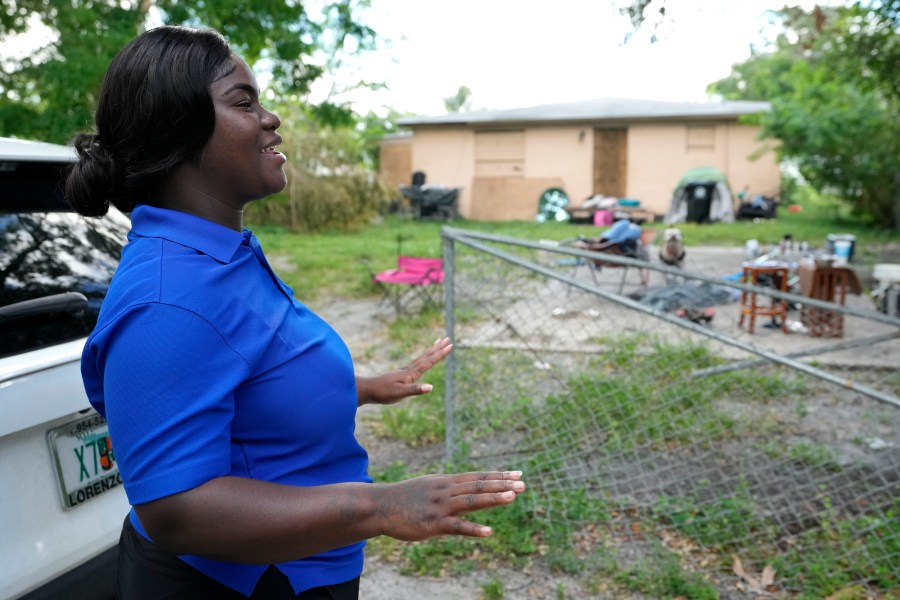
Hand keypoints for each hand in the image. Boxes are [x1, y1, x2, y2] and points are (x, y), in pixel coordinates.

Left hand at [357, 337, 451, 405]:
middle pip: (426, 356)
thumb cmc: (383, 392)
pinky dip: (423, 358)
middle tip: (448, 339)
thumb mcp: (400, 393)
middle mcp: (409, 369)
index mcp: (410, 373)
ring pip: (421, 358)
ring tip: (438, 342)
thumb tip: (431, 387)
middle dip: (438, 348)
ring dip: (431, 350)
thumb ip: (415, 390)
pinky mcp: (401, 374)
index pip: (428, 361)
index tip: (450, 345)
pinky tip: (422, 361)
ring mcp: (404, 371)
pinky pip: (416, 363)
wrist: (367, 390)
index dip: (440, 354)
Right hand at [375, 471, 525, 540]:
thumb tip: (463, 489)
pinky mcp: (433, 523)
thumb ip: (447, 488)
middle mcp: (446, 490)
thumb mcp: (429, 487)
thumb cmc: (404, 498)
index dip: (499, 475)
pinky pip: (457, 526)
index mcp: (446, 482)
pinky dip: (473, 528)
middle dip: (502, 484)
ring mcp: (440, 506)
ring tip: (513, 497)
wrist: (380, 505)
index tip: (518, 473)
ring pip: (471, 501)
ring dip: (493, 498)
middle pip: (479, 486)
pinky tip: (488, 531)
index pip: (478, 477)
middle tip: (524, 483)